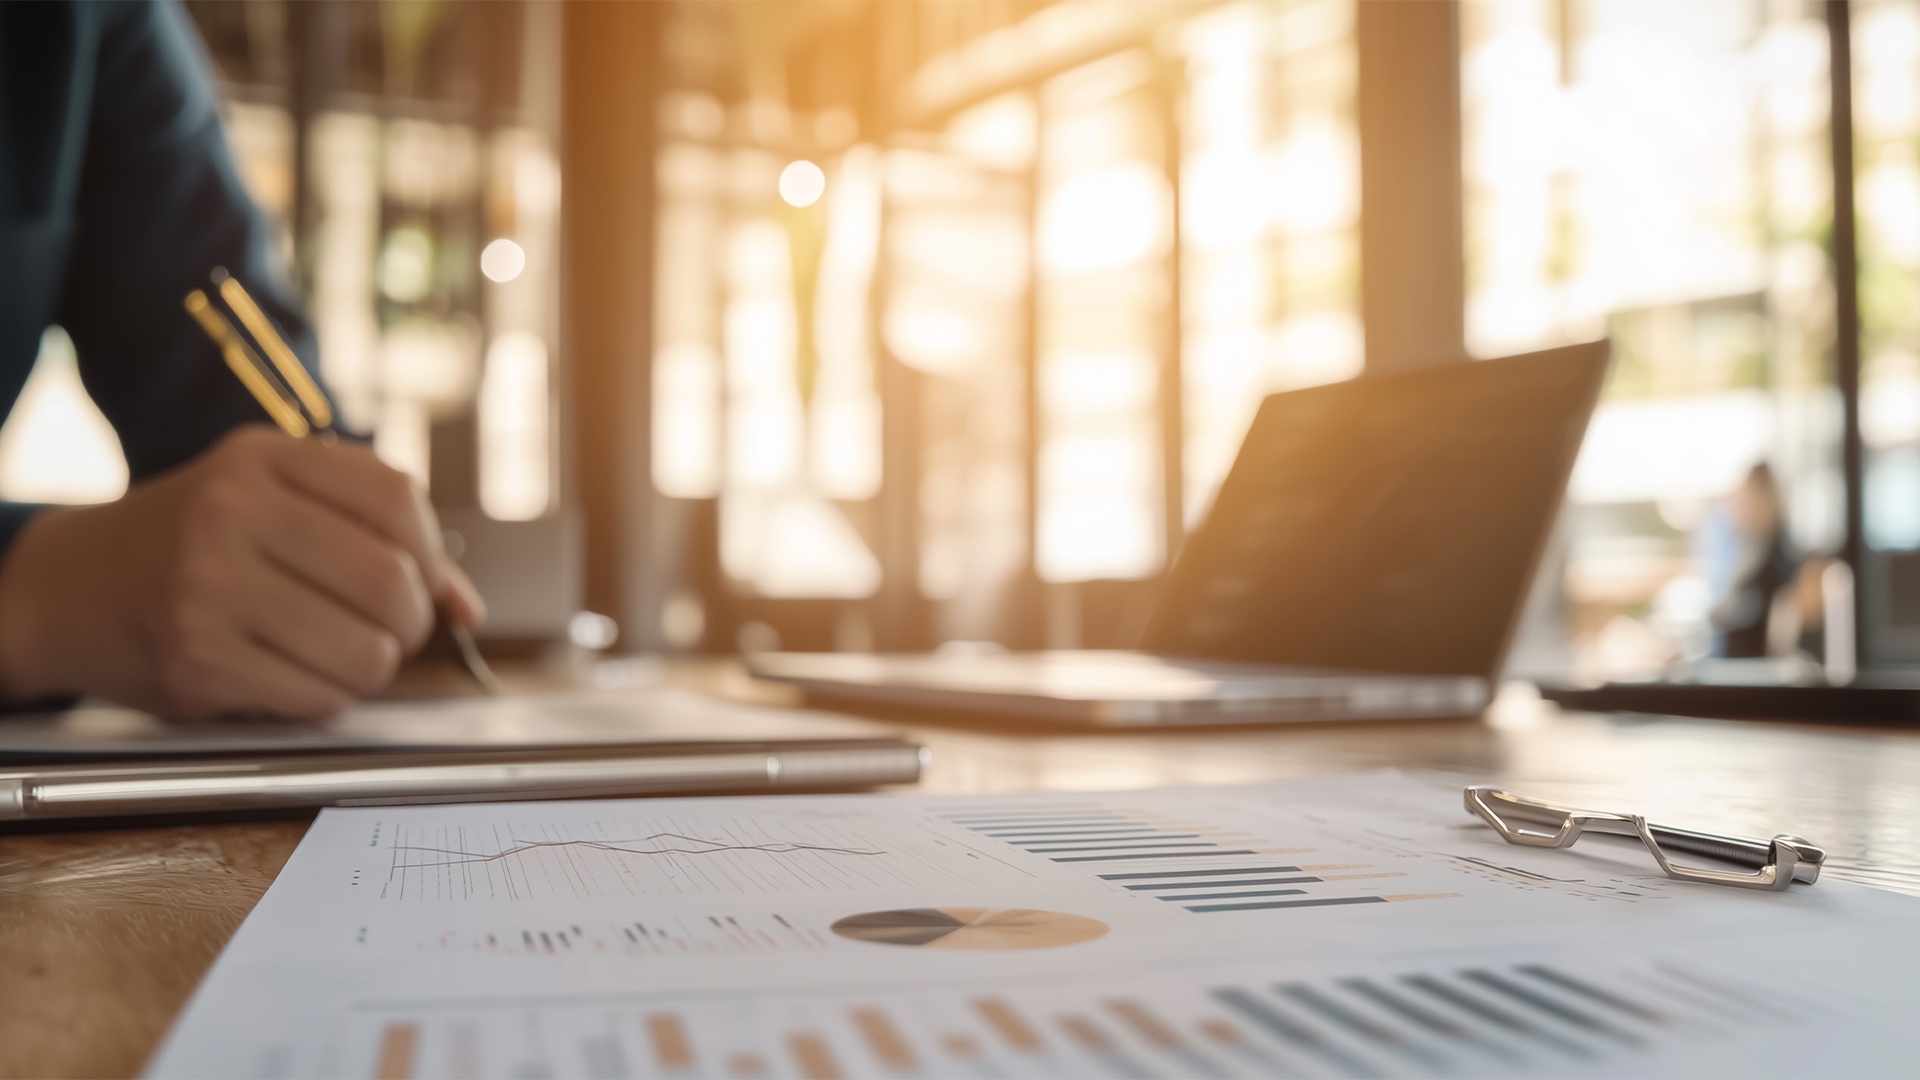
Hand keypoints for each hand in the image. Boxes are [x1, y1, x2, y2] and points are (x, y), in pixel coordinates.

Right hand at [0, 425, 484, 718]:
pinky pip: (319, 696)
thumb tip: (467, 607)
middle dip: (409, 621)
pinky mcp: (200, 661)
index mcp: (261, 458)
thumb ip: (375, 534)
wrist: (68, 589)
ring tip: (337, 651)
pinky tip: (291, 672)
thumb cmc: (194, 542)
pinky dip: (325, 696)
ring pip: (365, 651)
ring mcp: (210, 589)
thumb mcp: (271, 499)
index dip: (431, 549)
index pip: (397, 496)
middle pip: (391, 581)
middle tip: (387, 628)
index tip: (421, 576)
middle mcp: (232, 513)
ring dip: (371, 666)